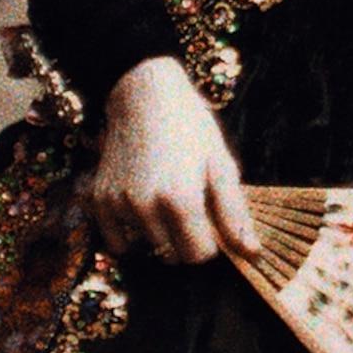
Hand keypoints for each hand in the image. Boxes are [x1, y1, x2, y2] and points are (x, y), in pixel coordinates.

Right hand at [91, 56, 258, 265]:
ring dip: (158, 234)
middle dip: (184, 238)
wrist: (143, 96)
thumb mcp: (220, 166)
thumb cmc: (191, 129)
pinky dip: (131, 233)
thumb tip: (253, 255)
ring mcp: (118, 205)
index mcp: (181, 200)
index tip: (208, 216)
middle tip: (186, 202)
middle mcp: (145, 207)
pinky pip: (117, 243)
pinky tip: (141, 205)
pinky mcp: (99, 201)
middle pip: (172, 256)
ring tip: (163, 195)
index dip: (210, 240)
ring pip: (146, 249)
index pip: (199, 256)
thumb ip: (235, 215)